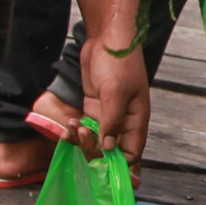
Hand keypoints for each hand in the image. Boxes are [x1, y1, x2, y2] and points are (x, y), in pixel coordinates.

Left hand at [74, 33, 152, 168]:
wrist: (106, 39)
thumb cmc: (118, 62)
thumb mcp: (115, 93)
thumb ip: (112, 122)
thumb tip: (109, 148)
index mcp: (136, 120)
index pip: (131, 154)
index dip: (118, 165)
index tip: (101, 166)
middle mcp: (123, 121)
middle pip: (111, 151)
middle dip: (94, 151)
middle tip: (82, 137)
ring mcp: (108, 115)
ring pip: (96, 141)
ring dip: (82, 141)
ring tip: (73, 128)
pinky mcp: (94, 108)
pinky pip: (86, 128)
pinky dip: (76, 132)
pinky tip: (69, 126)